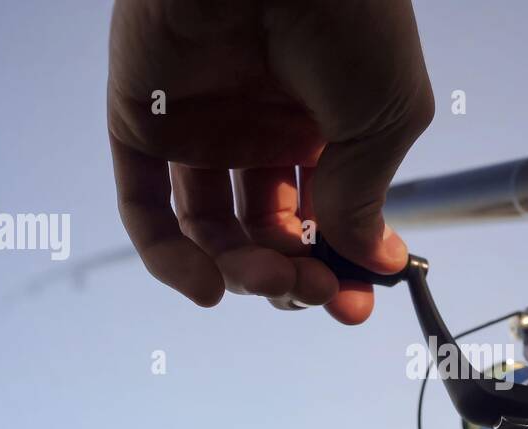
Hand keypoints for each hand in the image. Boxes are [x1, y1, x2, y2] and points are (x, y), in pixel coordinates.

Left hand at [107, 0, 433, 321]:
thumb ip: (364, 198)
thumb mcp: (383, 120)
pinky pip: (146, 209)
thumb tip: (372, 262)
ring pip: (214, 232)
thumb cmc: (349, 19)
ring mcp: (202, 128)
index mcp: (324, 124)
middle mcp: (262, 129)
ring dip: (245, 274)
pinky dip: (170, 261)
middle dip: (297, 277)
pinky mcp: (143, 122)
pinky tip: (209, 289)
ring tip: (275, 283)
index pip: (326, 215)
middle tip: (317, 292)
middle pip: (271, 233)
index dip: (341, 264)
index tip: (356, 302)